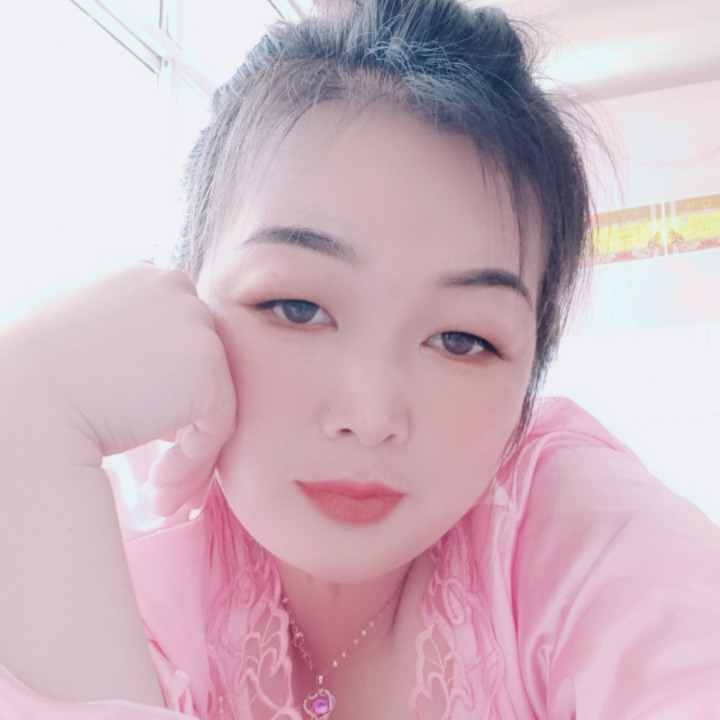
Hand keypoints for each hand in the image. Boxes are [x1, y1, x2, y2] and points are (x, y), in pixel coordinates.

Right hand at [7, 263, 236, 513]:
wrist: (20, 409)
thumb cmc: (36, 382)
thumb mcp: (83, 340)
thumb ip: (131, 343)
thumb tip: (164, 378)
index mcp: (143, 277)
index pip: (178, 341)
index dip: (168, 393)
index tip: (148, 435)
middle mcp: (175, 288)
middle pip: (201, 369)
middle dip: (184, 427)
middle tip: (159, 477)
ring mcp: (195, 324)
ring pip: (212, 401)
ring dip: (189, 455)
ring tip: (159, 495)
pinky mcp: (208, 368)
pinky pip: (217, 425)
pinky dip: (193, 463)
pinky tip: (157, 490)